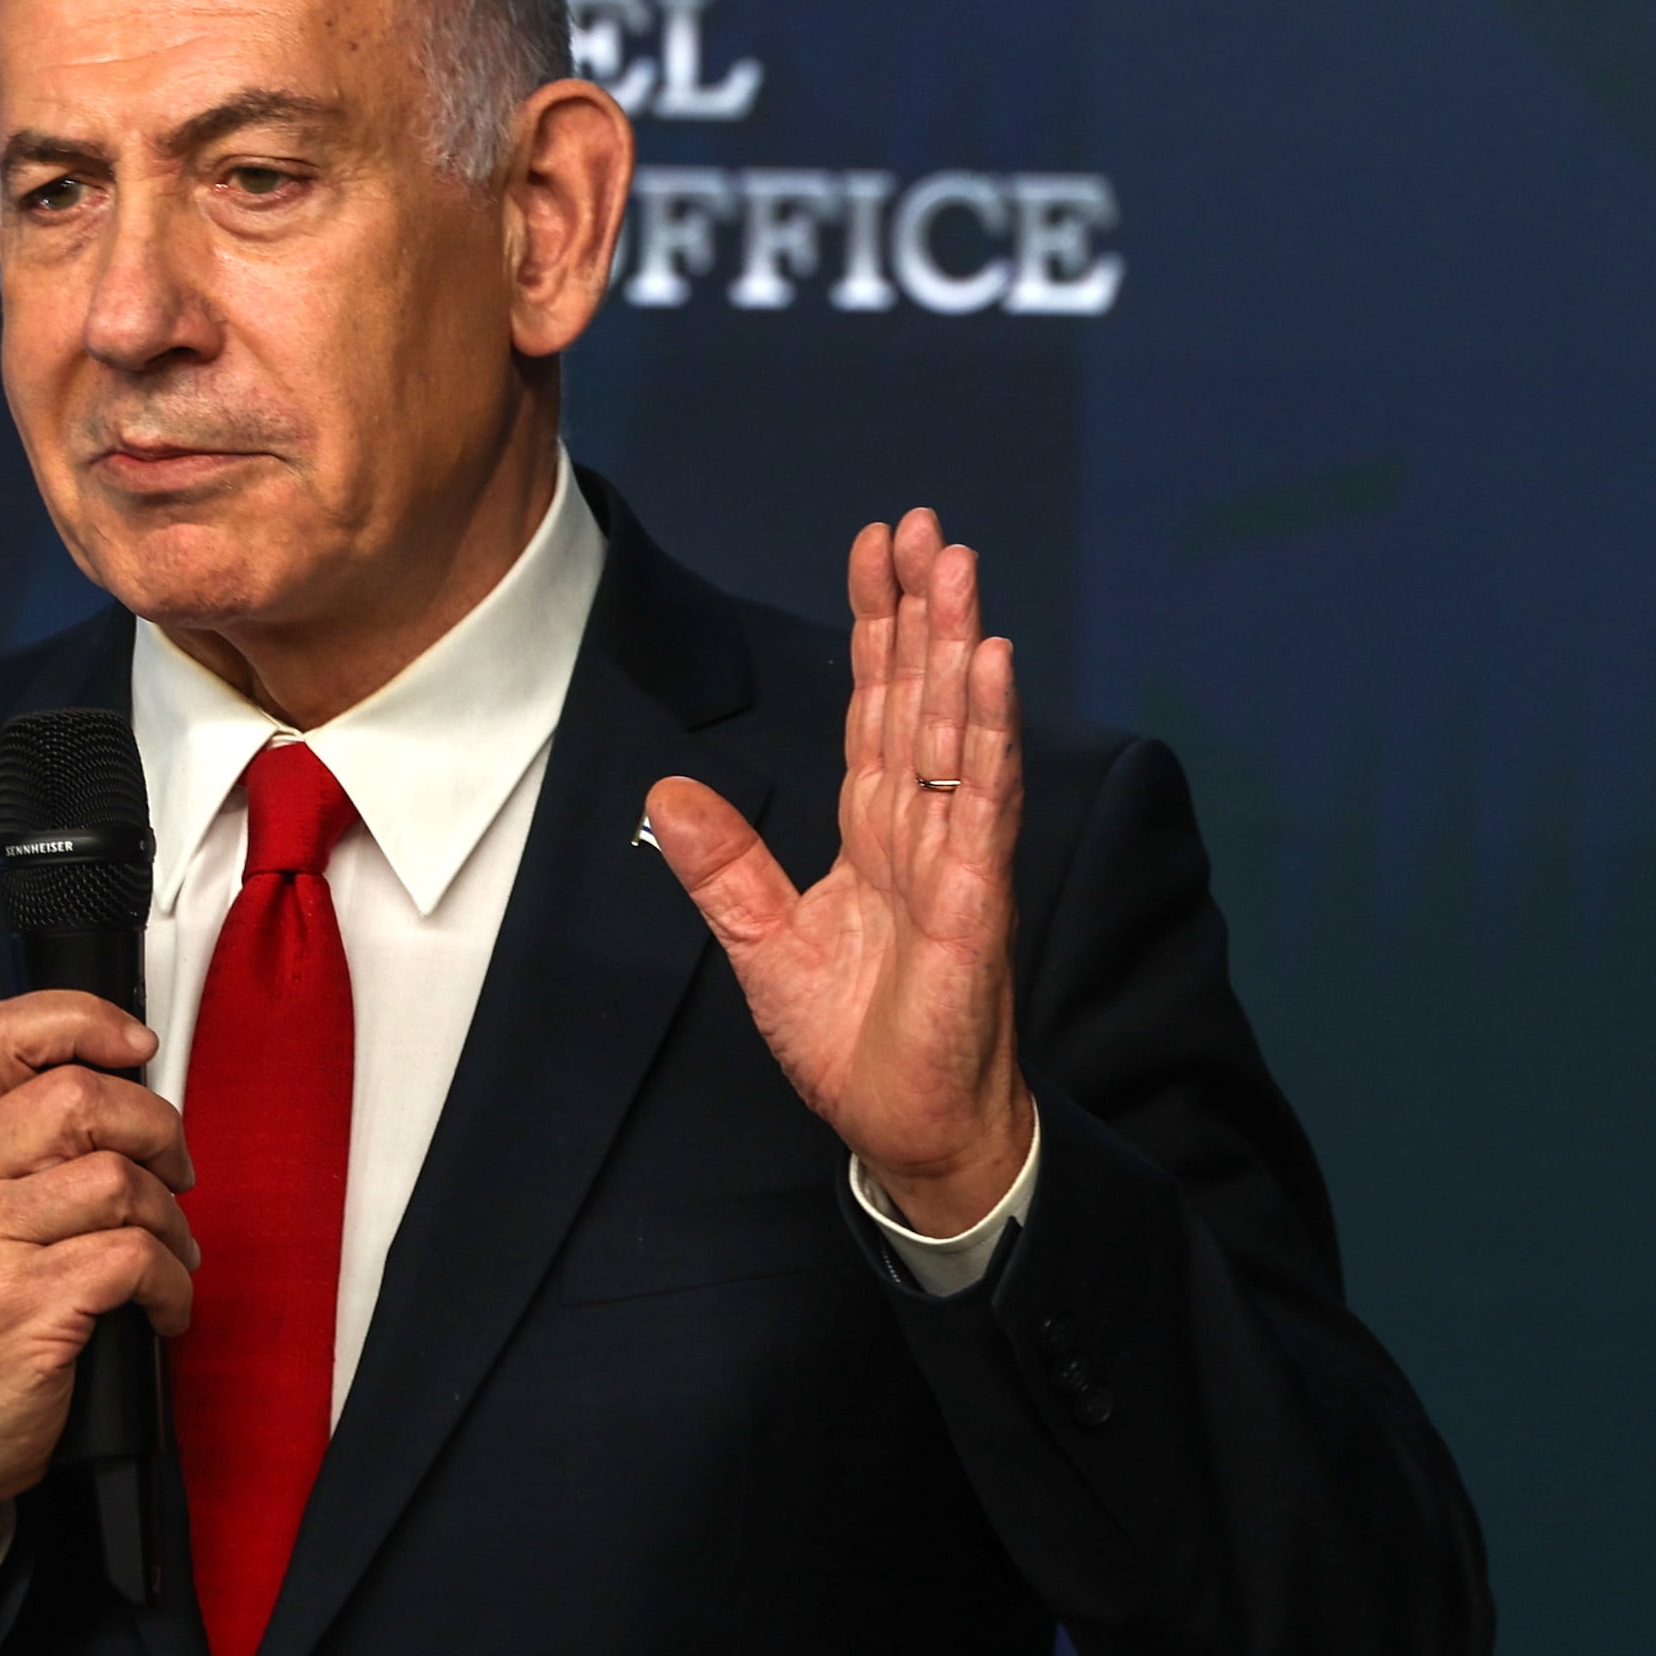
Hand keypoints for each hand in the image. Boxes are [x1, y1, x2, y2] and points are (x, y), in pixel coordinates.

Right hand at [0, 993, 200, 1593]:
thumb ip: (27, 1140)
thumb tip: (134, 1083)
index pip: (4, 1033)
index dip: (85, 1020)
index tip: (138, 1047)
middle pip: (81, 1100)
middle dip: (158, 1133)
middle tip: (176, 1177)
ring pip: (117, 1181)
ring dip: (170, 1222)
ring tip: (171, 1257)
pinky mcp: (21, 1305)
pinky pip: (133, 1259)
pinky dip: (172, 1285)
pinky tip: (164, 1309)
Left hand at [645, 509, 1035, 1232]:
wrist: (906, 1129)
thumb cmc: (852, 1043)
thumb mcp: (762, 945)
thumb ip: (724, 866)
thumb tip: (664, 793)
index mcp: (871, 833)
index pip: (873, 708)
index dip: (874, 630)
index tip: (873, 550)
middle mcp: (920, 829)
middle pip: (918, 698)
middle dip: (919, 610)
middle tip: (921, 525)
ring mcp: (955, 857)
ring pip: (956, 730)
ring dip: (958, 646)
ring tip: (957, 566)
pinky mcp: (977, 898)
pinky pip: (983, 800)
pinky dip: (988, 730)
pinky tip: (991, 665)